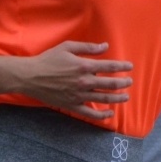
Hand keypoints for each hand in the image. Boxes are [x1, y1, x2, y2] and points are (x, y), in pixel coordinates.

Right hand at [16, 40, 132, 120]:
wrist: (31, 76)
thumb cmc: (48, 59)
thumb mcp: (67, 47)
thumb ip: (88, 47)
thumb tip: (105, 46)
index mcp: (84, 66)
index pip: (109, 67)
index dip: (122, 67)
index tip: (130, 67)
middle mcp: (84, 82)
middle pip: (110, 84)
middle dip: (123, 83)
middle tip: (129, 82)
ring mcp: (79, 96)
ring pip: (103, 99)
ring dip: (117, 98)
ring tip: (126, 97)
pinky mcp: (72, 105)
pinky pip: (90, 113)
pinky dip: (101, 115)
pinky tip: (110, 113)